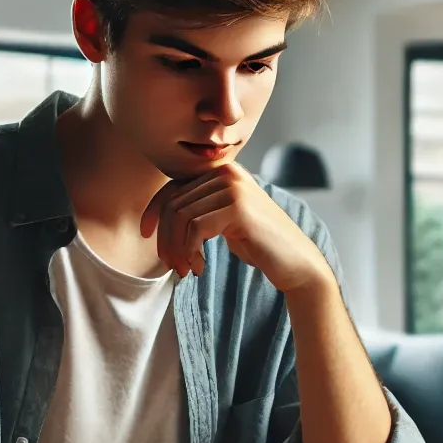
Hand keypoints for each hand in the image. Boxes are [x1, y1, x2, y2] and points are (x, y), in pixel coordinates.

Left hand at [140, 164, 333, 292]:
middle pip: (174, 203)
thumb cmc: (260, 245)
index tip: (145, 235)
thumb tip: (161, 214)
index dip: (154, 211)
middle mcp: (228, 173)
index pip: (174, 186)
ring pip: (181, 216)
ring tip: (186, 270)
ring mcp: (234, 188)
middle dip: (166, 238)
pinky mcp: (238, 208)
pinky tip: (200, 268)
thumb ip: (202, 208)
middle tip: (173, 266)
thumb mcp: (226, 220)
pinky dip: (190, 252)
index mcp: (224, 172)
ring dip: (176, 248)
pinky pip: (195, 228)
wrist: (297, 262)